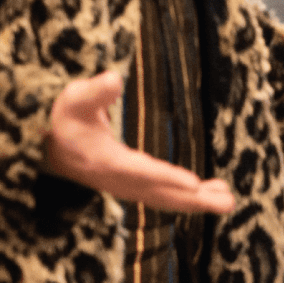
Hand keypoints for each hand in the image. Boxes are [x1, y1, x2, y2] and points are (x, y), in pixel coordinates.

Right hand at [43, 70, 235, 213]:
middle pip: (159, 193)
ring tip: (228, 201)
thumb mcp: (75, 100)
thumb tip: (113, 79)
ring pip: (166, 198)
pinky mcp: (137, 188)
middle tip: (225, 203)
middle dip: (192, 199)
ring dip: (198, 202)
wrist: (56, 151)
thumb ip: (94, 92)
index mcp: (105, 161)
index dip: (165, 178)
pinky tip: (216, 194)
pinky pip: (166, 197)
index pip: (139, 171)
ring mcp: (129, 187)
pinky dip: (190, 199)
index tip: (193, 184)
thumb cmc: (70, 120)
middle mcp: (119, 180)